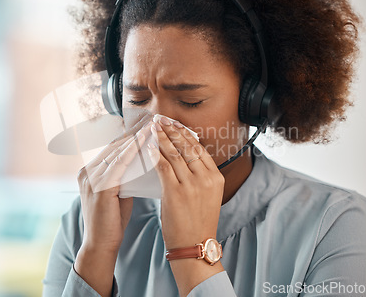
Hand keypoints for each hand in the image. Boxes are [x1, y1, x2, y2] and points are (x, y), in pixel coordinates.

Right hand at [74, 114, 150, 296]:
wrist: (100, 245)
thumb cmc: (112, 221)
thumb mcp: (117, 193)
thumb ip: (124, 177)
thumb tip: (142, 162)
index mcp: (88, 172)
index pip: (112, 148)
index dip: (129, 136)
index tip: (146, 125)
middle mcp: (86, 171)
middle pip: (113, 146)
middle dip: (133, 132)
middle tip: (152, 120)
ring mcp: (91, 178)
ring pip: (116, 152)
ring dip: (135, 138)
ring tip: (151, 127)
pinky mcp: (99, 187)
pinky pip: (118, 165)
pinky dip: (131, 152)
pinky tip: (143, 143)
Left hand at [148, 116, 224, 248]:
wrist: (194, 245)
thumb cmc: (198, 222)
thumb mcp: (208, 195)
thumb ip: (199, 176)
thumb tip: (185, 156)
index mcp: (216, 177)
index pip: (199, 149)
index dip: (185, 134)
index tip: (175, 124)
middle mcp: (206, 178)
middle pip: (187, 147)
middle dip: (172, 130)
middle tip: (161, 119)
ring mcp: (191, 185)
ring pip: (174, 154)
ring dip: (161, 138)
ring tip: (153, 127)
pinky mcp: (175, 192)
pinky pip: (163, 166)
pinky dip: (155, 154)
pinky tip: (149, 146)